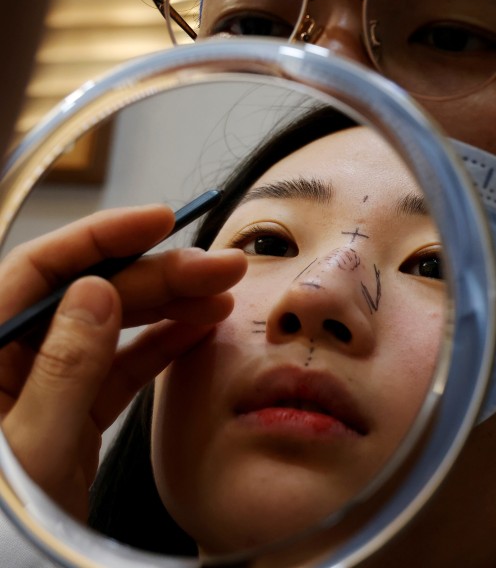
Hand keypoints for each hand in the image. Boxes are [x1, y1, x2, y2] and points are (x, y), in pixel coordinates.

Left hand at [0, 204, 245, 519]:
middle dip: (158, 274)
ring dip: (169, 305)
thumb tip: (96, 291)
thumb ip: (63, 369)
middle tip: (220, 266)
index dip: (102, 237)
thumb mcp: (33, 447)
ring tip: (223, 294)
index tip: (160, 220)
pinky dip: (163, 346)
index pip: (40, 271)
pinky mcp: (72, 414)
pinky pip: (121, 366)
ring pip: (112, 326)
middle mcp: (9, 361)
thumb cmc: (5, 524)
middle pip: (89, 294)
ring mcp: (45, 387)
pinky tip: (200, 330)